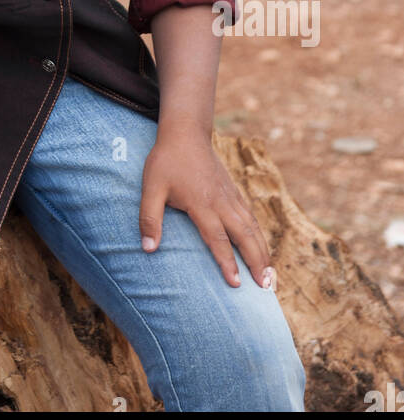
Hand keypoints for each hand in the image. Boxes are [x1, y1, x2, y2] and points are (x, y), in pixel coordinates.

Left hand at [139, 119, 273, 289]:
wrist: (186, 132)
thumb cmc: (166, 161)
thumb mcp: (151, 188)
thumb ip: (149, 218)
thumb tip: (148, 249)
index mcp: (202, 203)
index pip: (217, 238)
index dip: (227, 262)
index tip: (236, 284)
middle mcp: (221, 202)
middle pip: (244, 236)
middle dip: (256, 262)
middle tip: (266, 287)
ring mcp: (230, 196)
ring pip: (252, 227)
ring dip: (262, 251)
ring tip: (270, 275)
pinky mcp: (233, 191)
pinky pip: (250, 216)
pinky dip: (259, 234)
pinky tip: (261, 246)